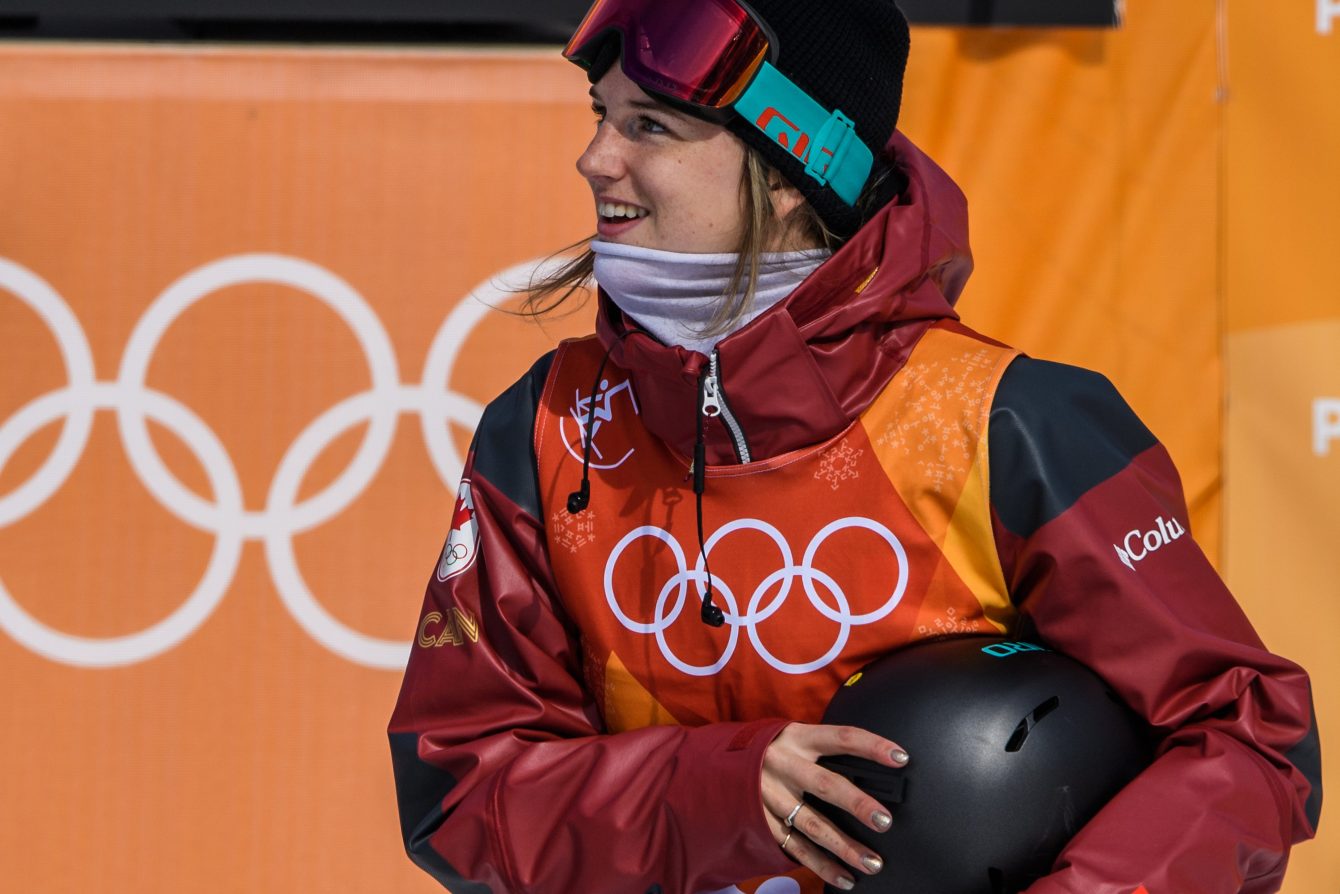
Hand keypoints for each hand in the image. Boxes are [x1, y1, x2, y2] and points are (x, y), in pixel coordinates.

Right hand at [762, 722, 907, 890]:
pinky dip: (822, 865)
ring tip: (872, 863)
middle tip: (884, 820)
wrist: (716, 761)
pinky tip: (845, 878)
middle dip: (857, 803)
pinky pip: (796, 847)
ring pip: (812, 824)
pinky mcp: (762, 821)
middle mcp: (783, 765)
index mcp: (798, 738)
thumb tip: (872, 772)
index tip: (900, 757)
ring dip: (844, 846)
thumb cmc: (772, 749)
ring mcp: (771, 795)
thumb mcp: (793, 737)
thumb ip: (823, 750)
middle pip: (826, 785)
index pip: (841, 737)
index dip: (872, 745)